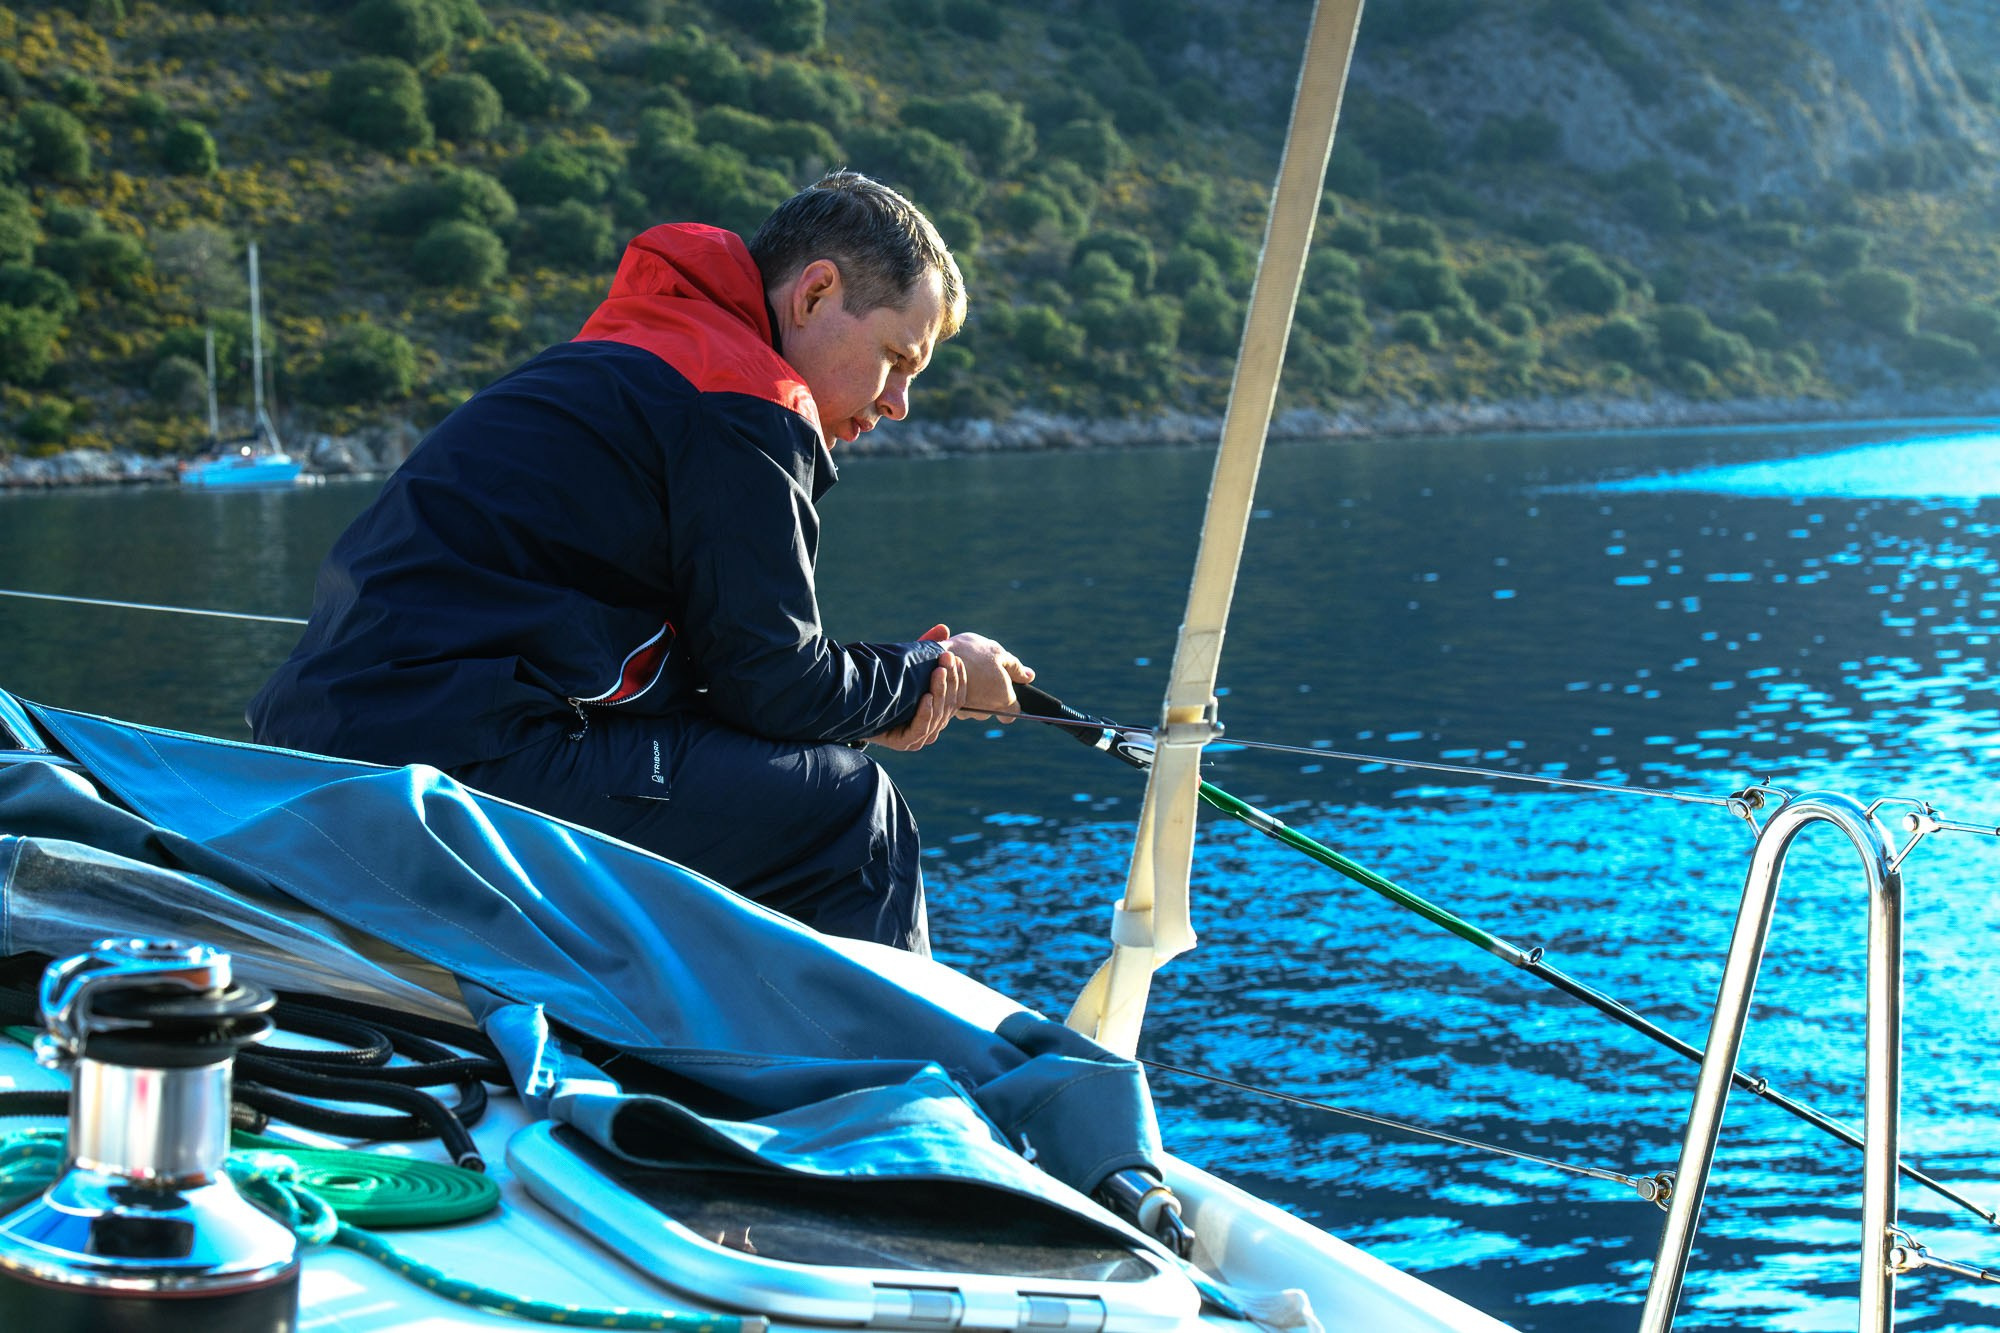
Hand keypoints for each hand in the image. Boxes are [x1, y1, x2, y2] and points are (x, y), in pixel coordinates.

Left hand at [863, 625, 965, 750]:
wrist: (847, 701)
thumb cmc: (878, 682)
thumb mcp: (905, 665)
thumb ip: (924, 648)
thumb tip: (944, 628)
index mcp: (934, 709)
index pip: (956, 696)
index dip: (958, 678)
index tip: (956, 659)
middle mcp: (929, 725)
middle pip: (949, 705)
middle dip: (950, 680)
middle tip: (947, 659)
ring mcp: (917, 737)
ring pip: (938, 716)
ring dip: (940, 692)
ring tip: (939, 672)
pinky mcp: (904, 743)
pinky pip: (920, 729)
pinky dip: (925, 713)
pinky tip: (926, 697)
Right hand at [937, 626, 1034, 720]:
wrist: (935, 657)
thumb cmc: (971, 653)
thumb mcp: (999, 654)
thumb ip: (1016, 668)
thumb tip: (1029, 676)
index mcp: (1002, 700)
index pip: (1012, 714)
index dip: (1011, 704)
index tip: (1006, 691)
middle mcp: (985, 711)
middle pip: (992, 710)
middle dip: (990, 696)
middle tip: (983, 673)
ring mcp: (966, 713)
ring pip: (974, 708)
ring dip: (973, 695)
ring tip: (967, 673)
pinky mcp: (949, 709)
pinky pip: (958, 705)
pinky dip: (959, 694)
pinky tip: (955, 678)